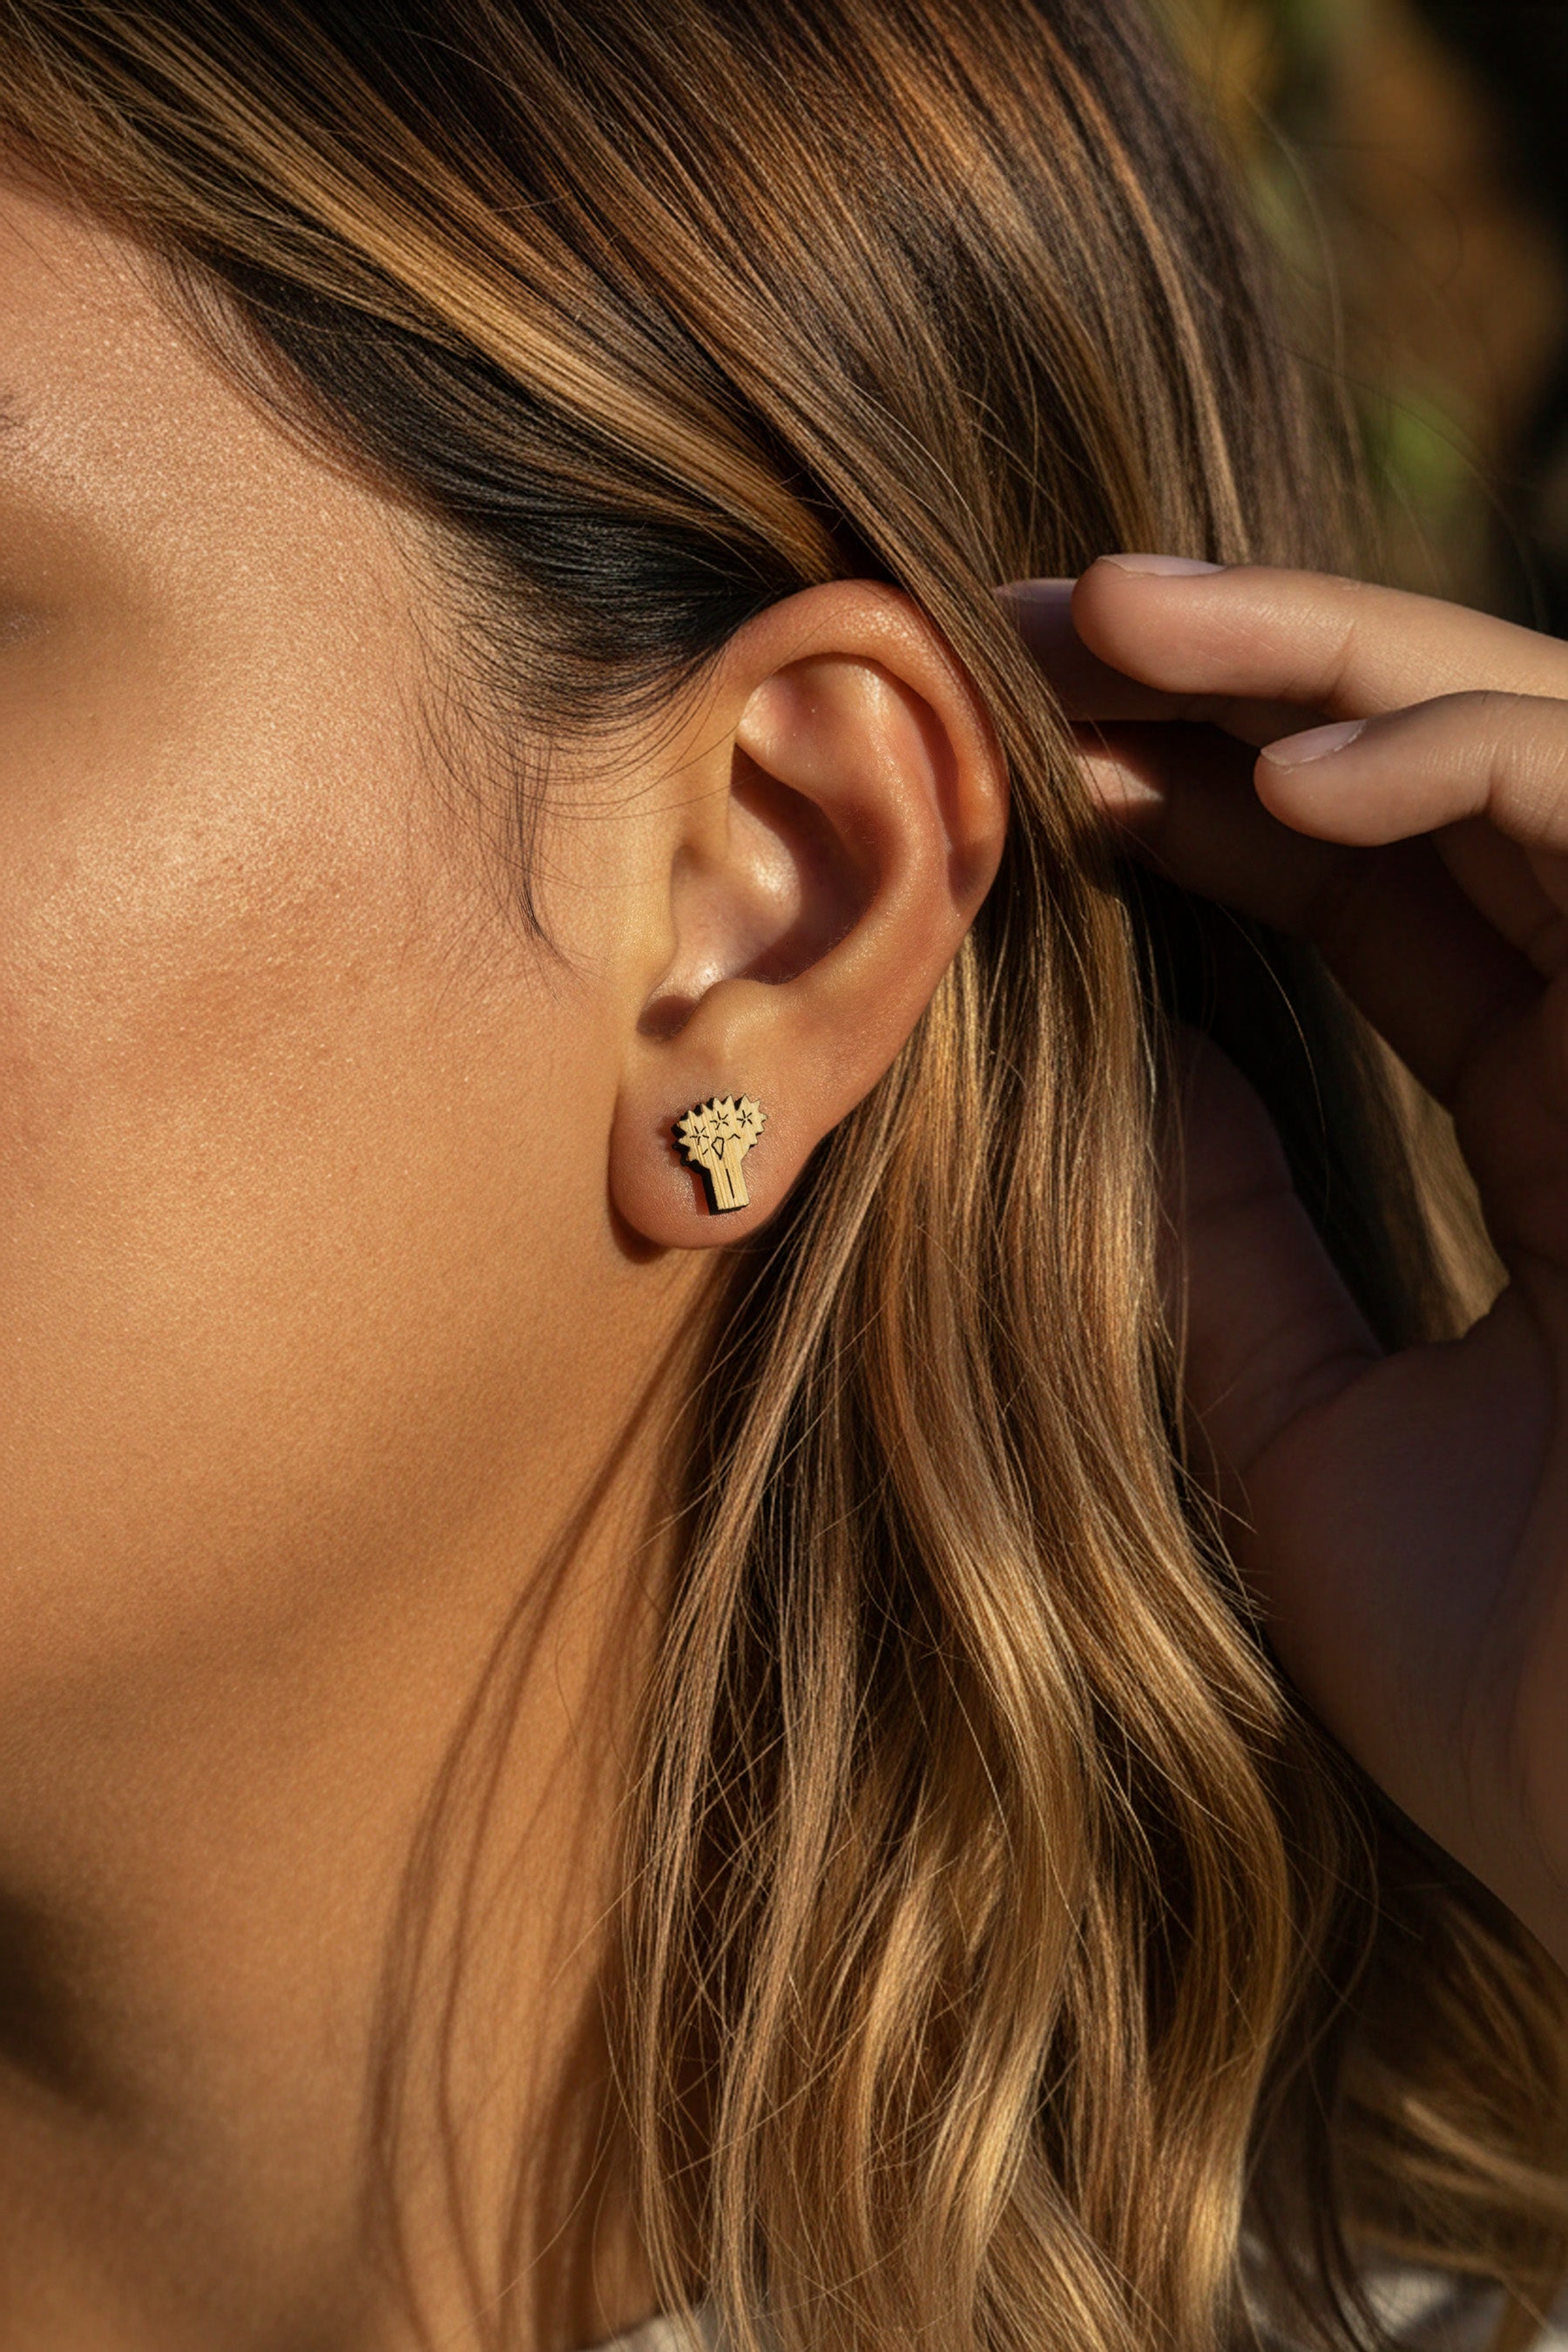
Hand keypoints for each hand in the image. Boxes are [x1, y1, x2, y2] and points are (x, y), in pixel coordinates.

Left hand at [1007, 558, 1567, 1972]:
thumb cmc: (1523, 1697)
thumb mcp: (1308, 1435)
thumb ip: (1228, 1241)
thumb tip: (1111, 1063)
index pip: (1386, 899)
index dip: (1210, 806)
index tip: (1020, 753)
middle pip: (1459, 776)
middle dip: (1253, 673)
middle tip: (1032, 616)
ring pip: (1554, 743)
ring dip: (1334, 662)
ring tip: (1111, 624)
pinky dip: (1472, 773)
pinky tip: (1280, 789)